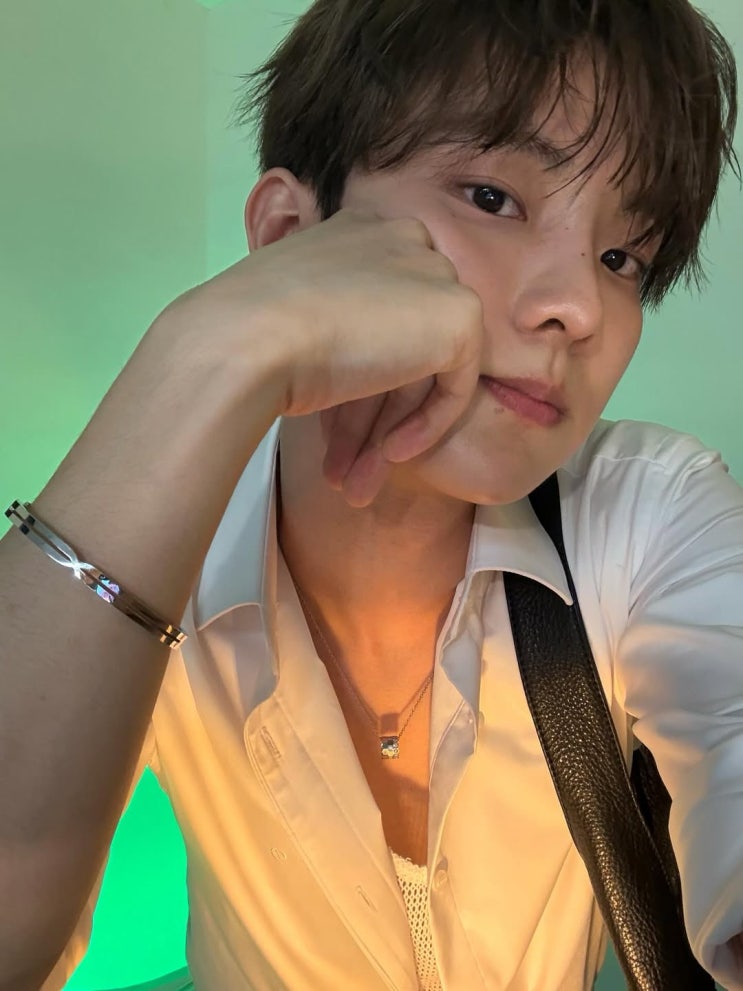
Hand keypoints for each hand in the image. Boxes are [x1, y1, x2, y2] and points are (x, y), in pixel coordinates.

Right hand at [166, 209, 484, 506]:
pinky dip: (423, 426)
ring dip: (383, 433)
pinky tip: (387, 456)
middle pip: (399, 345)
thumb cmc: (250, 332)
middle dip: (367, 417)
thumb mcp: (293, 318)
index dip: (354, 381)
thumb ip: (335, 326)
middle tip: (340, 468)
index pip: (375, 313)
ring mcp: (436, 276)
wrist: (247, 339)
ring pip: (420, 371)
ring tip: (351, 484)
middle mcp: (403, 239)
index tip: (329, 427)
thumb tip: (349, 369)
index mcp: (360, 229)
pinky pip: (453, 386)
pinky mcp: (460, 317)